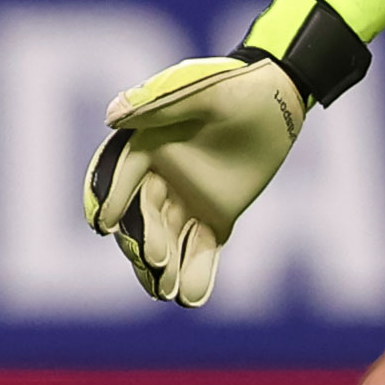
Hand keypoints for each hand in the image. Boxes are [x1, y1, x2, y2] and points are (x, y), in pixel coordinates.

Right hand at [83, 53, 306, 305]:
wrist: (280, 98)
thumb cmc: (237, 85)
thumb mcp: (202, 89)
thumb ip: (161, 102)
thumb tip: (111, 115)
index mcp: (146, 145)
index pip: (122, 176)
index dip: (112, 198)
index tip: (103, 223)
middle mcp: (160, 178)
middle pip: (143, 216)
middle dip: (145, 238)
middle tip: (154, 259)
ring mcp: (187, 201)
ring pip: (168, 239)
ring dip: (165, 266)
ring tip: (166, 291)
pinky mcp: (215, 218)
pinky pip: (202, 250)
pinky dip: (197, 274)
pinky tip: (192, 299)